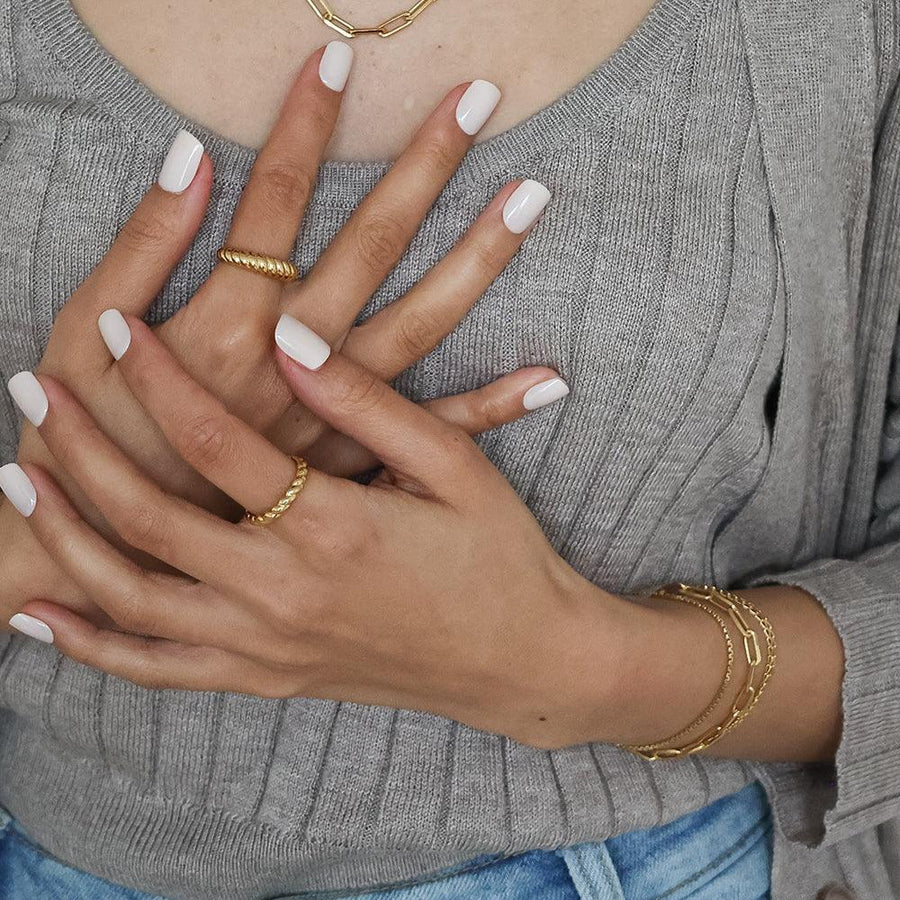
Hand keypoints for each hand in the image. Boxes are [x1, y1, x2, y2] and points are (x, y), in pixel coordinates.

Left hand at [1, 313, 628, 749]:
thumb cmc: (499, 557)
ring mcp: (267, 645)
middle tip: (32, 391)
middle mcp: (283, 591)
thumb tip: (290, 341)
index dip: (158, 374)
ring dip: (66, 538)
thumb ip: (366, 405)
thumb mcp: (453, 465)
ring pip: (132, 599)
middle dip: (80, 449)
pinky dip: (91, 646)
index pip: (215, 437)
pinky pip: (157, 671)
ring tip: (18, 480)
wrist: (524, 662)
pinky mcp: (267, 679)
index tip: (118, 325)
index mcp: (331, 526)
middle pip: (148, 518)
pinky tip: (43, 619)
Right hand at [3, 45, 554, 626]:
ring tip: (531, 199)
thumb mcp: (86, 346)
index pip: (273, 202)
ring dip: (477, 260)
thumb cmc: (92, 445)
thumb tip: (189, 161)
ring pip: (419, 326)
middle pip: (369, 248)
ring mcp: (337, 415)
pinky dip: (492, 406)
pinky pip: (434, 433)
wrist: (125, 560)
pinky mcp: (355, 462)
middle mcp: (295, 365)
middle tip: (479, 98)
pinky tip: (549, 378)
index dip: (304, 126)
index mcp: (226, 327)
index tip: (340, 58)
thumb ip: (138, 255)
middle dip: (420, 167)